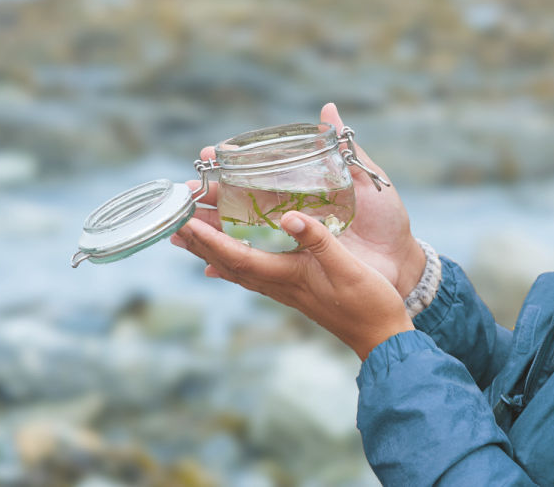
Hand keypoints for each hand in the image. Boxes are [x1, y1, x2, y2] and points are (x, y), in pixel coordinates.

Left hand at [172, 211, 413, 359]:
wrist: (382, 335)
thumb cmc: (368, 303)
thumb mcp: (347, 266)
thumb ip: (320, 240)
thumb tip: (289, 217)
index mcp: (287, 276)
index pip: (238, 256)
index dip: (209, 239)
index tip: (183, 222)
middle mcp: (280, 284)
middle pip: (228, 263)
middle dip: (199, 243)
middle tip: (171, 221)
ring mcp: (286, 289)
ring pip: (238, 268)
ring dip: (211, 251)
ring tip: (188, 236)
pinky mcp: (296, 289)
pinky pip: (254, 273)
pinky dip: (234, 261)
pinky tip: (227, 261)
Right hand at [183, 102, 426, 296]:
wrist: (402, 262)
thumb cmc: (386, 220)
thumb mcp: (368, 181)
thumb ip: (345, 149)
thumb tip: (328, 109)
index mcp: (300, 194)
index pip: (256, 176)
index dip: (231, 165)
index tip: (209, 152)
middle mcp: (288, 219)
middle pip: (236, 207)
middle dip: (206, 199)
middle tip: (181, 192)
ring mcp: (289, 246)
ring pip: (237, 238)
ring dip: (207, 233)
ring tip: (181, 228)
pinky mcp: (296, 271)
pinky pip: (257, 270)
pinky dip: (230, 268)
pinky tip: (208, 266)